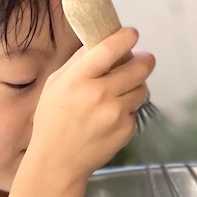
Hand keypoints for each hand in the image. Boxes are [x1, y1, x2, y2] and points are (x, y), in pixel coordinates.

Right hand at [29, 26, 156, 181]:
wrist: (57, 163)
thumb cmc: (53, 120)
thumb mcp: (55, 84)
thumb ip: (79, 62)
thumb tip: (101, 39)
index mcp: (78, 79)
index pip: (110, 49)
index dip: (126, 37)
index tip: (132, 34)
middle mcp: (99, 94)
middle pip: (138, 67)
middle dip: (144, 60)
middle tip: (142, 59)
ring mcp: (115, 114)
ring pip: (142, 89)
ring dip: (136, 86)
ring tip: (120, 92)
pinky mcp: (126, 130)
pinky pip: (135, 111)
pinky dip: (128, 110)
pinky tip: (110, 117)